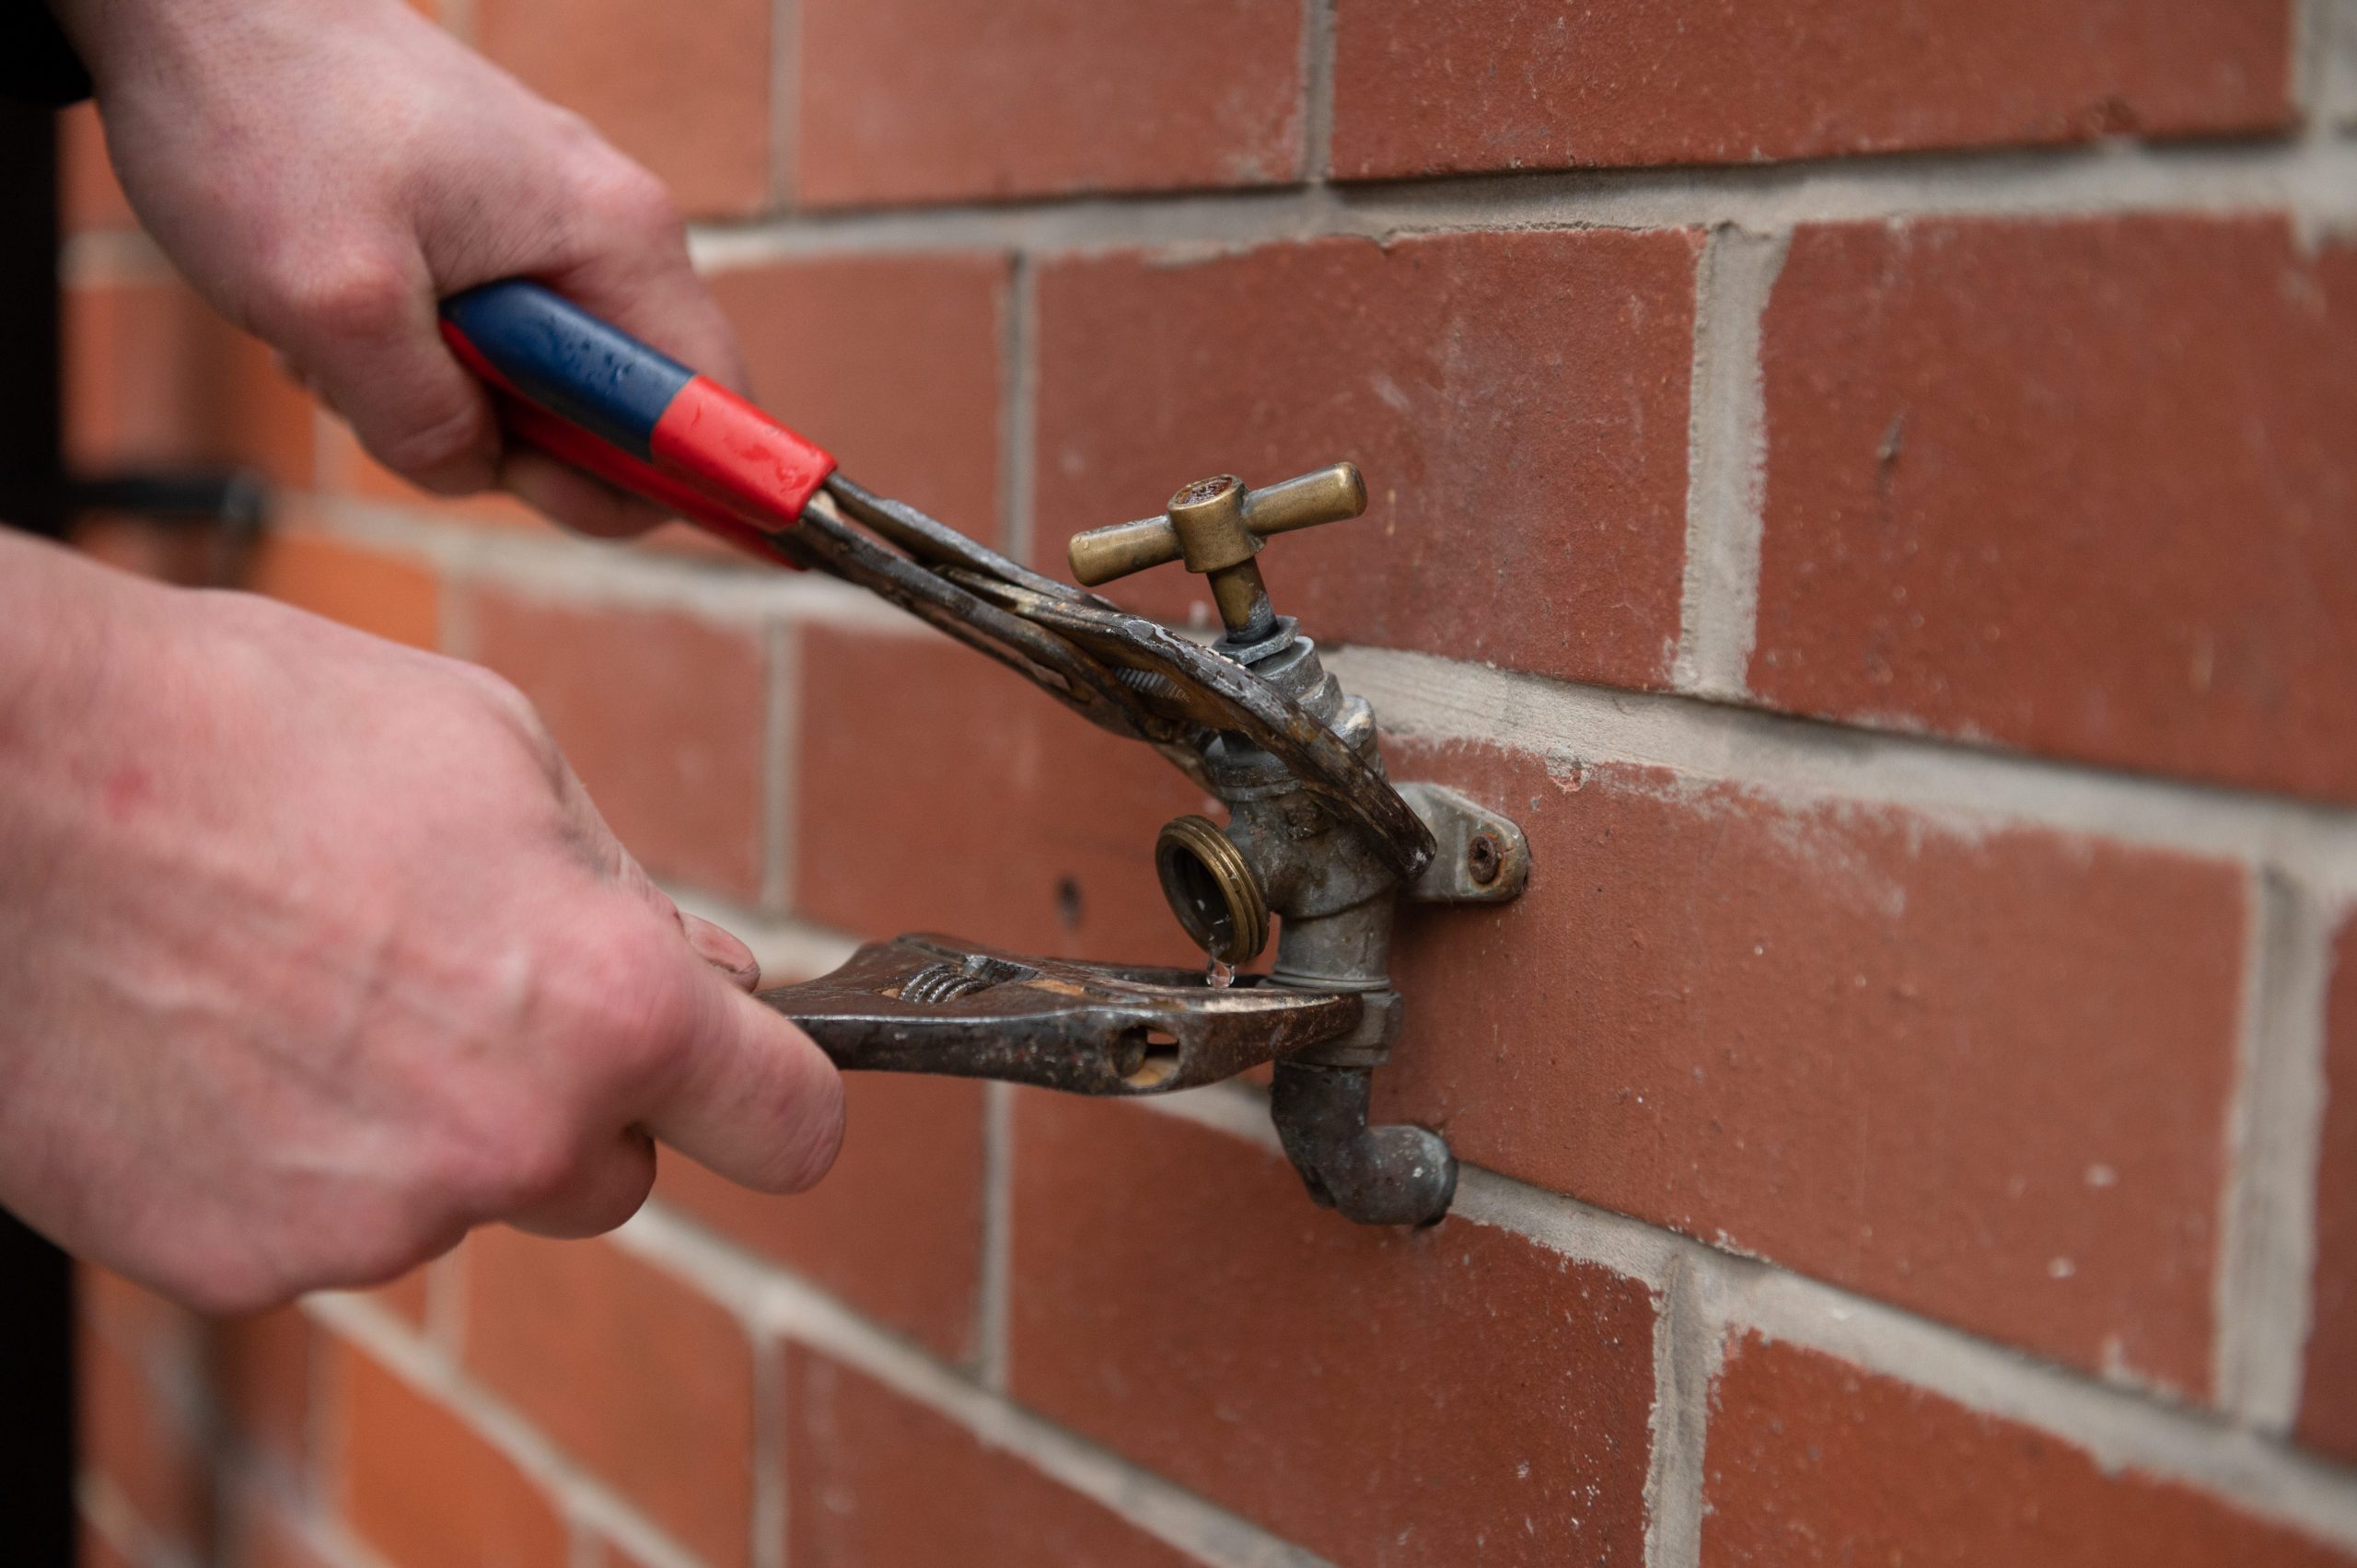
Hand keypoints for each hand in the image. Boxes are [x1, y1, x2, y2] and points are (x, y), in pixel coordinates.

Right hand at [0, 535, 841, 1312]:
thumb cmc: (245, 733)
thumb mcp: (501, 753)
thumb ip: (625, 896)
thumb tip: (708, 978)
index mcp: (606, 1007)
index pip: (789, 1125)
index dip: (775, 1091)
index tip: (755, 1077)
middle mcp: (509, 1142)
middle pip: (616, 1171)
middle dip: (579, 1095)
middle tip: (468, 982)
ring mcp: (371, 1223)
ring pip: (468, 1197)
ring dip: (434, 1122)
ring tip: (311, 985)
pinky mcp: (242, 1265)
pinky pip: (335, 1226)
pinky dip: (308, 1159)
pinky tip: (235, 1046)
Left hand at [50, 0, 747, 535]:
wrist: (186, 0)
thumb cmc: (264, 121)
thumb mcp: (336, 309)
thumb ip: (426, 422)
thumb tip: (476, 471)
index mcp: (618, 239)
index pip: (717, 408)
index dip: (658, 485)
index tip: (534, 488)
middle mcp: (608, 228)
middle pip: (620, 408)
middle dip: (511, 440)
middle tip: (399, 402)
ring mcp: (547, 220)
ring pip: (535, 381)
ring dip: (439, 396)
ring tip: (342, 340)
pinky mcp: (486, 219)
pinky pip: (485, 336)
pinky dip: (410, 353)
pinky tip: (337, 310)